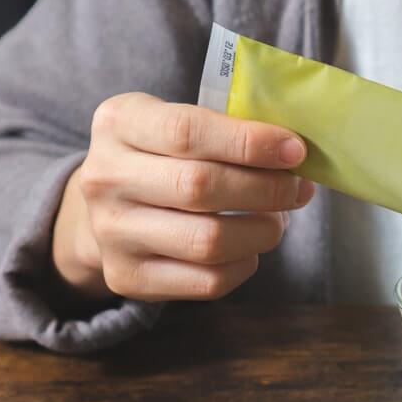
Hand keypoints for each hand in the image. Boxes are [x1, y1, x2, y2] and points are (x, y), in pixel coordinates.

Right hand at [52, 92, 316, 302]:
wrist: (109, 205)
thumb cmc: (164, 154)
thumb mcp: (178, 120)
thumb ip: (229, 128)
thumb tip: (295, 153)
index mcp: (120, 123)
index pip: (187, 132)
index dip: (249, 142)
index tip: (294, 150)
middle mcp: (105, 177)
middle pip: (200, 187)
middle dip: (265, 189)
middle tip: (296, 188)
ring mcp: (112, 232)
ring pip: (208, 241)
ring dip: (262, 231)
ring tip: (277, 218)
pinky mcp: (128, 277)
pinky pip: (207, 281)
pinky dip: (244, 263)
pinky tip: (249, 246)